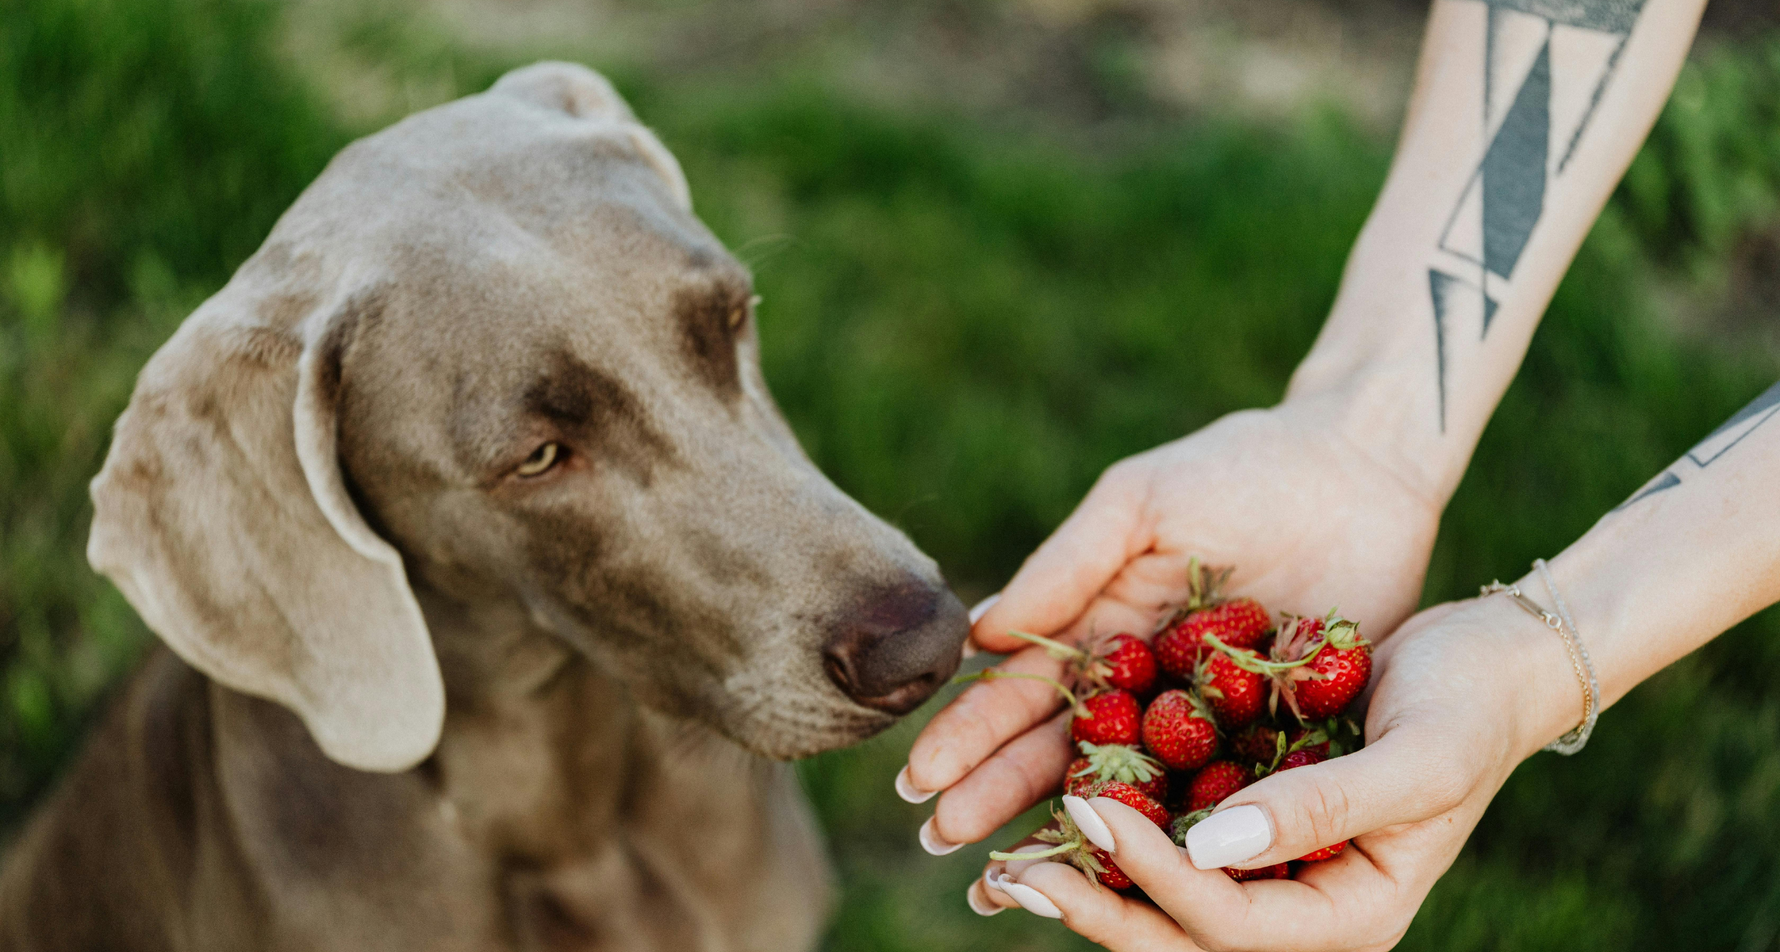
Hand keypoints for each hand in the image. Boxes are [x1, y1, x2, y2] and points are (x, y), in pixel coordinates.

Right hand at [901, 401, 1442, 855]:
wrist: (1363, 469)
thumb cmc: (1241, 469)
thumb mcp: (1142, 503)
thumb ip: (1066, 565)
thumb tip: (977, 634)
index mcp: (1099, 630)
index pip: (1021, 693)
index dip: (969, 737)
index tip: (919, 781)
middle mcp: (1142, 687)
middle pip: (1058, 754)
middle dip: (995, 797)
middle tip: (941, 843)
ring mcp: (1206, 722)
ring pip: (1129, 793)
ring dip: (1071, 837)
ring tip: (1010, 882)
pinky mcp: (1276, 742)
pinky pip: (1223, 797)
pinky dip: (1182, 839)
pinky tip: (1139, 880)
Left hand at [979, 593, 1583, 949]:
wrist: (1489, 659)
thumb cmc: (1470, 707)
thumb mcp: (1418, 760)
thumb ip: (1321, 810)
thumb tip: (1209, 849)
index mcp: (1347, 915)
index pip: (1228, 925)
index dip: (1151, 880)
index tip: (1086, 814)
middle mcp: (1298, 904)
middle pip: (1178, 934)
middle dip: (1093, 910)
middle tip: (1008, 878)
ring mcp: (1267, 865)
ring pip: (1161, 896)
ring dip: (1086, 880)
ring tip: (1003, 860)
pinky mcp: (1242, 816)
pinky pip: (1166, 836)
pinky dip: (1112, 826)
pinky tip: (1051, 800)